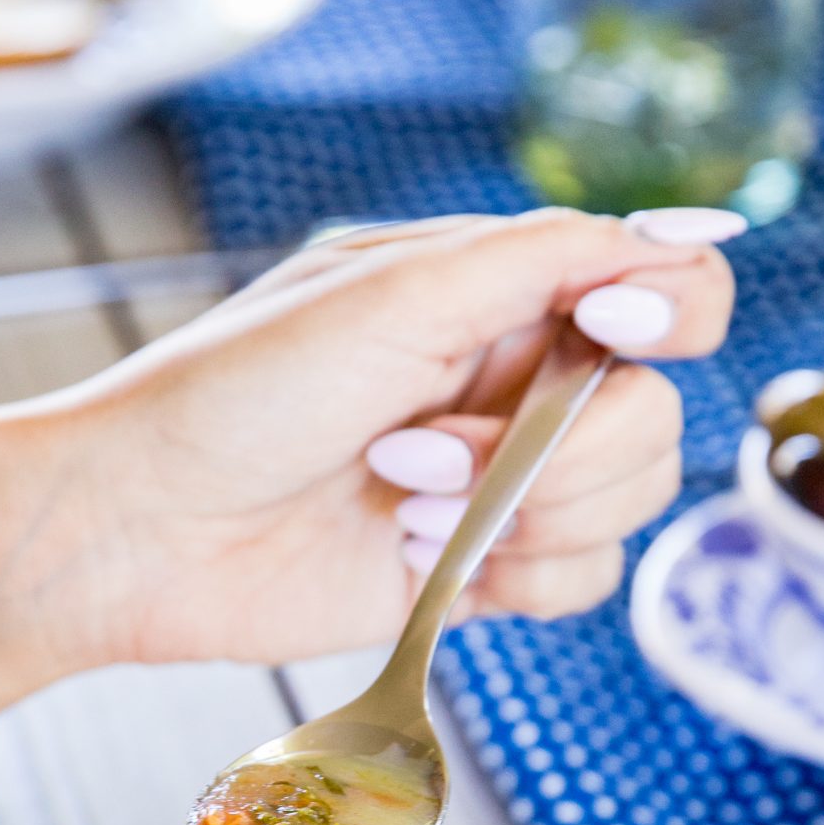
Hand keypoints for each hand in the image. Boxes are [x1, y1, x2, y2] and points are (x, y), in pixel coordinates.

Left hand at [62, 207, 735, 667]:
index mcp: (499, 289)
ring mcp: (501, 482)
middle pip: (652, 417)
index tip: (603, 337)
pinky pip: (580, 584)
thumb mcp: (392, 293)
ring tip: (398, 504)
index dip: (669, 318)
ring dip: (516, 516)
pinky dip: (510, 580)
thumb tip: (684, 240)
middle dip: (554, 453)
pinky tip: (412, 562)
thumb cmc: (234, 393)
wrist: (138, 530)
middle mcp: (513, 381)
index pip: (668, 288)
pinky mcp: (479, 574)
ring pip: (625, 507)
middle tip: (419, 453)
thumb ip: (549, 258)